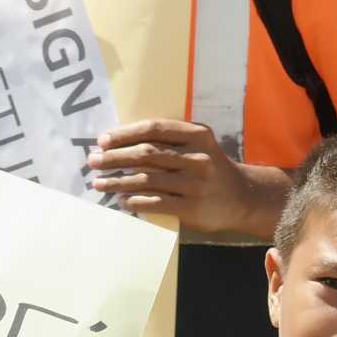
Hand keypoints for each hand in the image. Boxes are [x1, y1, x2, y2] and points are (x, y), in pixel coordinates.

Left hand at [87, 118, 259, 237]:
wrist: (243, 198)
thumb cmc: (209, 168)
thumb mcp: (198, 144)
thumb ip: (170, 139)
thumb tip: (121, 142)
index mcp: (197, 135)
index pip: (154, 129)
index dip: (125, 134)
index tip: (102, 140)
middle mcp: (197, 157)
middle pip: (146, 154)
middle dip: (115, 157)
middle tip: (93, 161)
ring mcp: (195, 184)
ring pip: (147, 179)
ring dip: (117, 181)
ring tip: (99, 183)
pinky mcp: (193, 208)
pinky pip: (155, 202)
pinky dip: (134, 201)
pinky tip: (121, 200)